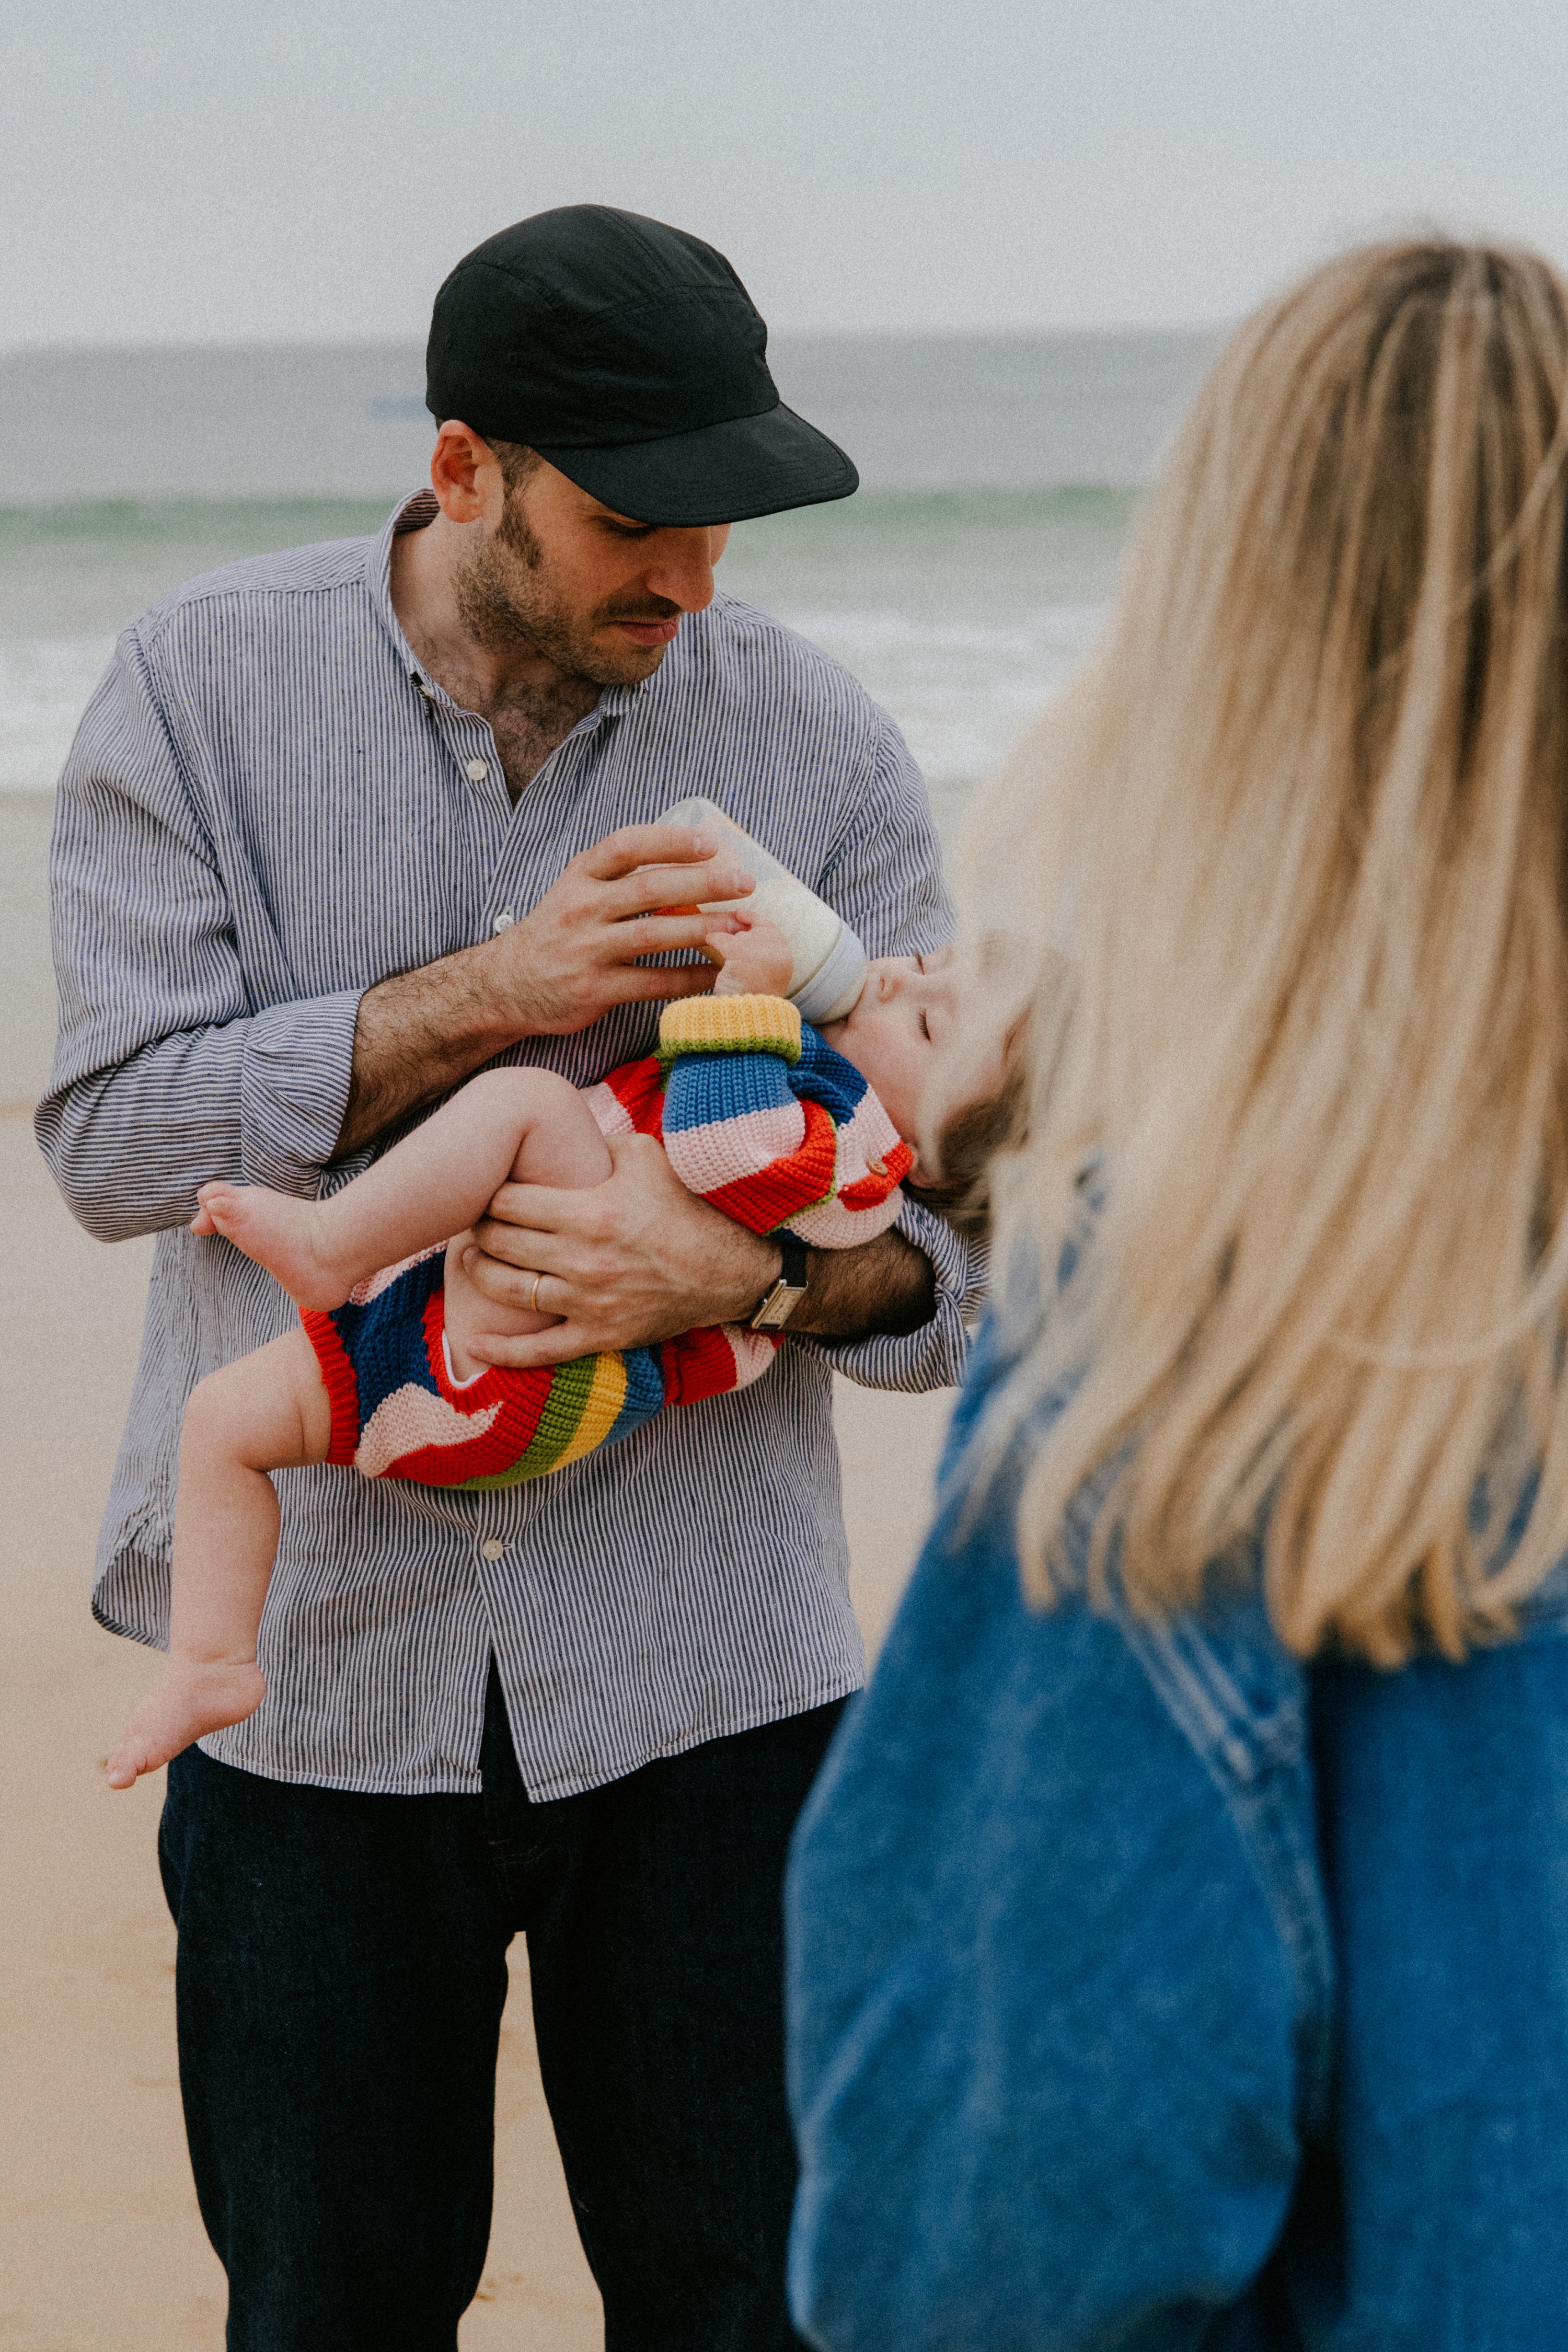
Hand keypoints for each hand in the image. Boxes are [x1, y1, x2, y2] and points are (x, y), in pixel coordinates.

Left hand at [459, 1132, 776, 1366]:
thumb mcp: (646, 1156)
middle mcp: (583, 1259)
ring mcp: (588, 1301)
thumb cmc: (683, 1208)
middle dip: (479, 1229)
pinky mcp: (598, 1335)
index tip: (487, 1190)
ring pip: (508, 1290)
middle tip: (474, 1222)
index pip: (510, 1201)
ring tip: (472, 1262)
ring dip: (480, 1274)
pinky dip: (502, 1351)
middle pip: (501, 1242)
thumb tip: (556, 1134)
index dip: (490, 1193)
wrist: (726, 1270)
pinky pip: (539, 1350)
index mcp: (590, 1211)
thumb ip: (596, 1143)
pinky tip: (475, 1344)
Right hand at [487, 824, 753, 1034]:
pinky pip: (653, 983)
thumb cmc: (557, 932)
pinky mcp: (595, 989)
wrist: (507, 984)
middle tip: (744, 883)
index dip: (672, 842)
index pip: (628, 846)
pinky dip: (689, 978)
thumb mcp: (577, 890)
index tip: (711, 844)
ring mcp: (588, 950)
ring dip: (703, 929)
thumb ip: (621, 877)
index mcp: (581, 875)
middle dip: (704, 883)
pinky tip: (716, 973)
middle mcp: (583, 908)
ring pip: (655, 935)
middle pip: (650, 889)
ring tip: (739, 925)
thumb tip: (691, 863)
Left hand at [708, 911, 795, 997]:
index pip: (769, 928)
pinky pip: (721, 938)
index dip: (753, 919)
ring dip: (726, 945)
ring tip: (719, 952)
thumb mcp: (764, 978)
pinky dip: (714, 939)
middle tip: (730, 954)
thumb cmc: (753, 1004)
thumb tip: (738, 924)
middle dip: (737, 942)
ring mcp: (759, 951)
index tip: (740, 914)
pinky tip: (709, 940)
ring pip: (735, 937)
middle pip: (750, 934)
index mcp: (784, 958)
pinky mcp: (739, 953)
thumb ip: (760, 956)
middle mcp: (776, 950)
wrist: (750, 1020)